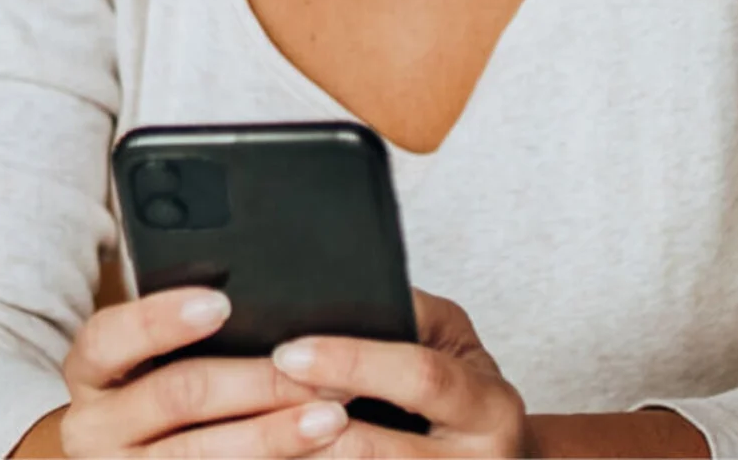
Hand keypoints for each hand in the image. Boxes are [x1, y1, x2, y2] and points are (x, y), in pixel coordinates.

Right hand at [42, 287, 355, 457]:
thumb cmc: (153, 401)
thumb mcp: (145, 363)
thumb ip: (181, 336)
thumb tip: (250, 298)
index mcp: (90, 374)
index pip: (110, 337)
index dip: (162, 319)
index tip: (221, 304)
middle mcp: (93, 427)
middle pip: (176, 396)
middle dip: (256, 382)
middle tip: (319, 369)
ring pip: (200, 454)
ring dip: (273, 434)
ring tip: (331, 417)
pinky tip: (311, 457)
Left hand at [267, 290, 532, 457]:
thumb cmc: (466, 398)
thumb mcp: (456, 347)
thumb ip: (413, 318)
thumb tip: (338, 294)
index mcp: (489, 406)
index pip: (421, 377)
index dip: (354, 362)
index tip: (290, 351)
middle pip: (377, 450)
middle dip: (308, 425)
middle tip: (252, 402)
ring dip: (302, 457)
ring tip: (248, 438)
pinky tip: (273, 457)